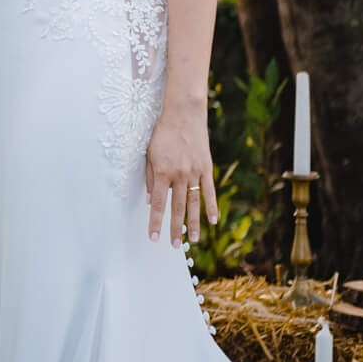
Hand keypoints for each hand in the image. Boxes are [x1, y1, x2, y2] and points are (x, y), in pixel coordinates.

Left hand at [145, 104, 219, 245]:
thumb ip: (150, 178)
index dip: (156, 222)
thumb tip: (152, 200)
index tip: (153, 237)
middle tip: (174, 246)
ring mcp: (195, 172)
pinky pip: (209, 191)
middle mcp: (179, 175)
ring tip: (193, 241)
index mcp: (162, 172)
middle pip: (177, 208)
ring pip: (194, 203)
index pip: (158, 203)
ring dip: (193, 223)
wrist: (183, 115)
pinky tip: (213, 221)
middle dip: (175, 228)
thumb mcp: (149, 153)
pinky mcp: (207, 168)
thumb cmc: (162, 133)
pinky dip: (211, 207)